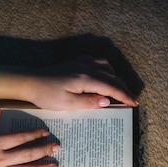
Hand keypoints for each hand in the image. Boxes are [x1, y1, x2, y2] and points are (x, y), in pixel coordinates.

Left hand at [23, 56, 137, 109]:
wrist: (33, 82)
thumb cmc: (48, 96)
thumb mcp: (68, 104)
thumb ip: (89, 102)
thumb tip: (107, 101)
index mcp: (87, 79)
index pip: (112, 88)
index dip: (124, 96)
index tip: (134, 103)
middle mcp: (88, 68)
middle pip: (113, 77)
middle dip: (124, 89)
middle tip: (132, 100)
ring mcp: (83, 63)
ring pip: (108, 68)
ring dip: (117, 79)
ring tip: (121, 91)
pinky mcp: (78, 62)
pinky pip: (99, 63)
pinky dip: (107, 70)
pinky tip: (106, 77)